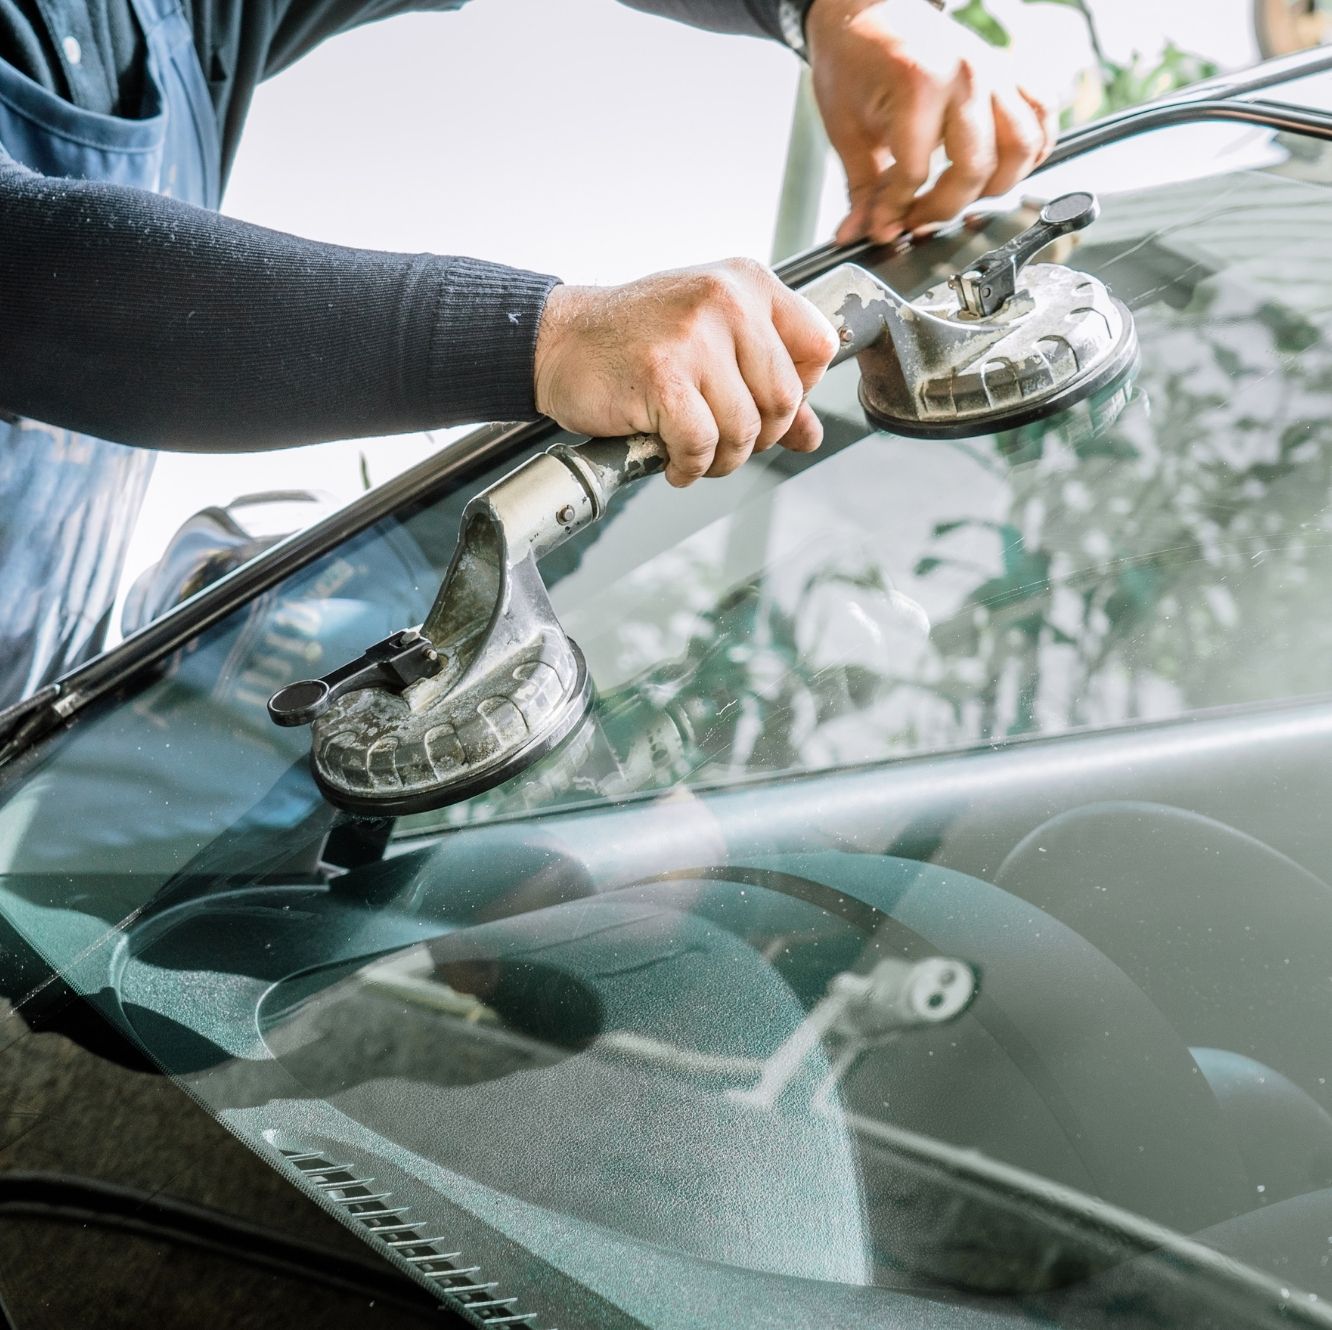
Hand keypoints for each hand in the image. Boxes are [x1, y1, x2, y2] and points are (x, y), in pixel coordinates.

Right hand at [533, 260, 838, 486]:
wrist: (560, 341)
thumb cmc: (636, 341)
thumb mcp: (712, 345)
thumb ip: (765, 385)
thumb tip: (810, 435)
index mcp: (747, 284)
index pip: (818, 347)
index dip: (800, 391)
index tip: (762, 405)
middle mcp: (726, 301)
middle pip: (784, 399)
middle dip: (758, 438)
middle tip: (723, 441)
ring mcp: (693, 336)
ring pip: (744, 429)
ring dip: (721, 459)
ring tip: (693, 452)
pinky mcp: (662, 376)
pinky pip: (701, 444)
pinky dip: (689, 466)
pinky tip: (671, 459)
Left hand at [806, 0, 1055, 243]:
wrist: (868, 9)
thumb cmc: (854, 60)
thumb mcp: (846, 130)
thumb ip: (862, 188)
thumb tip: (861, 233)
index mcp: (920, 84)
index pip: (917, 174)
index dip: (897, 211)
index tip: (885, 227)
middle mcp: (967, 76)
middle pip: (976, 170)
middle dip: (944, 209)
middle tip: (918, 220)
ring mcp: (995, 72)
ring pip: (1022, 148)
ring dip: (995, 187)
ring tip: (960, 198)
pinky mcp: (1009, 71)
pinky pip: (1041, 117)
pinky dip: (1030, 151)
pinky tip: (1000, 168)